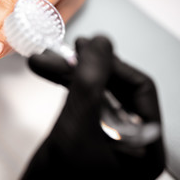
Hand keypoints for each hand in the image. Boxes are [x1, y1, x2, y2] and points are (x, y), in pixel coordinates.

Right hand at [22, 36, 164, 178]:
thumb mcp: (77, 127)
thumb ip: (90, 83)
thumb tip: (100, 45)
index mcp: (144, 144)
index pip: (139, 89)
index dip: (112, 65)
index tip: (87, 48)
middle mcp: (129, 139)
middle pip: (112, 87)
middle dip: (83, 68)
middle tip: (63, 53)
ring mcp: (106, 135)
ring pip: (92, 91)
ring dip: (67, 74)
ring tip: (45, 61)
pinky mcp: (85, 132)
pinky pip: (79, 100)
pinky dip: (63, 86)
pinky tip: (50, 74)